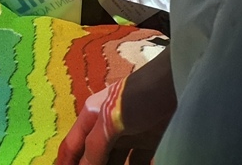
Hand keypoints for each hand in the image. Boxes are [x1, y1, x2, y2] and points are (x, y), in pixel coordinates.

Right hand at [57, 55, 174, 164]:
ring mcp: (128, 134)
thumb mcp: (109, 121)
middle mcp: (106, 126)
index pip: (72, 146)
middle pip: (93, 156)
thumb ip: (95, 146)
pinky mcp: (148, 140)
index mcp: (91, 116)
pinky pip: (136, 162)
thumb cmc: (137, 96)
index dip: (65, 162)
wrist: (176, 84)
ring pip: (114, 161)